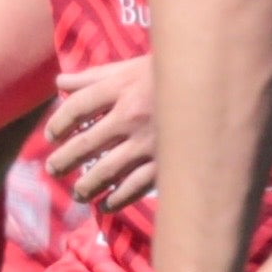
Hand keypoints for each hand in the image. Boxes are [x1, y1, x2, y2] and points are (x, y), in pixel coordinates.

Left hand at [42, 53, 161, 209]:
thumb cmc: (171, 74)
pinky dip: (116, 199)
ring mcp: (148, 143)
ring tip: (79, 192)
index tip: (51, 135)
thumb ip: (95, 76)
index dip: (58, 123)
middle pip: (84, 144)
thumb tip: (60, 82)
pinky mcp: (167, 162)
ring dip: (86, 186)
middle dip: (63, 161)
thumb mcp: (132, 67)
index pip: (76, 109)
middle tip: (53, 169)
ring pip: (105, 171)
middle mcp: (130, 117)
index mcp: (120, 88)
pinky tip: (106, 204)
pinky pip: (135, 187)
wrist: (220, 85)